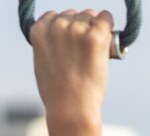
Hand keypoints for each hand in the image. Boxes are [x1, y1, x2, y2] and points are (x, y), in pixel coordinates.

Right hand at [32, 10, 114, 130]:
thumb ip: (50, 44)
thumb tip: (63, 38)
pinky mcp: (95, 37)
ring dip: (95, 27)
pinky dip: (109, 25)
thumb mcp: (43, 63)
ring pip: (90, 15)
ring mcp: (76, 30)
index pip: (55, 15)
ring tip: (95, 49)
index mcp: (39, 30)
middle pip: (74, 14)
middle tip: (86, 49)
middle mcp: (57, 26)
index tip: (72, 41)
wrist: (70, 107)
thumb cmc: (58, 93)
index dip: (65, 28)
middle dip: (81, 27)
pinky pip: (106, 18)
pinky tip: (109, 39)